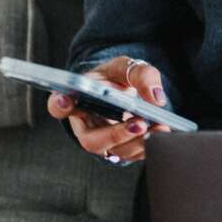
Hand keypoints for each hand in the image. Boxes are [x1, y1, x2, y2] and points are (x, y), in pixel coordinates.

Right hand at [46, 56, 172, 164]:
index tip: (66, 101)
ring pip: (113, 151)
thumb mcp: (126, 67)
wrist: (123, 91)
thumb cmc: (117, 78)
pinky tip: (162, 133)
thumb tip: (156, 98)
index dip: (60, 105)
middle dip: (116, 134)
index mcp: (77, 98)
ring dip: (137, 142)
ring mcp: (100, 140)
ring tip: (159, 128)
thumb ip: (141, 75)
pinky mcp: (117, 149)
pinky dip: (147, 146)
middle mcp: (84, 124)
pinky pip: (129, 154)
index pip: (58, 105)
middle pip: (90, 140)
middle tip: (139, 123)